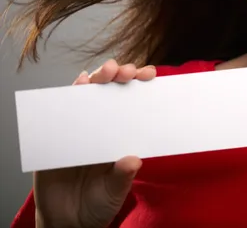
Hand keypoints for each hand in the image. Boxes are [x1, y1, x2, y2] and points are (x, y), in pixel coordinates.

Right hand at [33, 59, 156, 227]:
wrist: (66, 222)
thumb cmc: (98, 202)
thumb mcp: (114, 192)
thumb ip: (121, 177)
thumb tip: (132, 160)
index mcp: (122, 134)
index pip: (134, 103)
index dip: (141, 85)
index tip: (150, 74)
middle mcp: (103, 125)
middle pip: (112, 92)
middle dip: (120, 74)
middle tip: (127, 71)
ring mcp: (80, 127)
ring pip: (88, 95)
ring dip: (97, 78)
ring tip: (107, 72)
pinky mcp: (58, 135)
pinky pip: (62, 111)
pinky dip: (69, 94)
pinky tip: (78, 84)